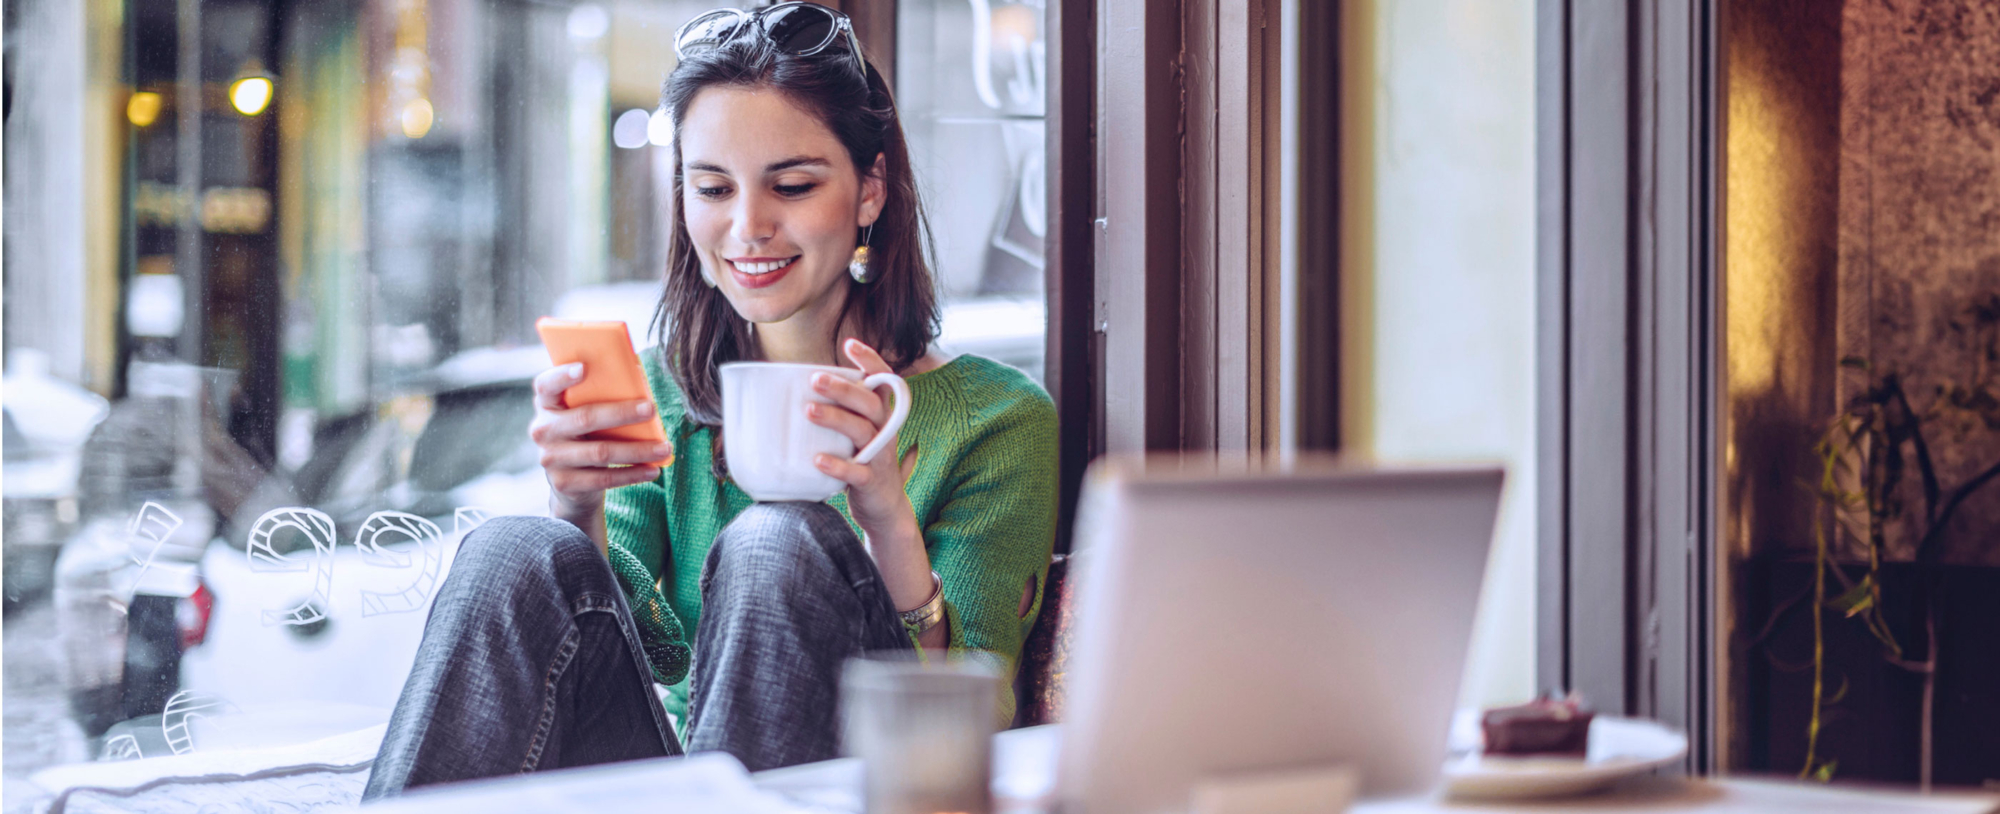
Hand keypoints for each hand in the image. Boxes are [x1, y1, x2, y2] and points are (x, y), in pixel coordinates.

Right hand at [529, 362, 672, 524]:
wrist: (571, 482)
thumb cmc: (587, 434)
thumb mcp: (584, 412)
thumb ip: (600, 394)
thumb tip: (637, 377)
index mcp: (547, 404)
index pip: (546, 385)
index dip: (562, 375)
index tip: (584, 368)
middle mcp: (543, 430)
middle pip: (585, 418)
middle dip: (622, 413)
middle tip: (651, 409)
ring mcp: (551, 458)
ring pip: (600, 452)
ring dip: (637, 450)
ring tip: (664, 447)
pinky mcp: (564, 483)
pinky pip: (604, 478)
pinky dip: (632, 474)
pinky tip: (653, 469)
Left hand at [806, 339, 917, 535]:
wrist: (884, 507)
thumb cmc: (862, 460)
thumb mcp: (858, 432)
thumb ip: (842, 411)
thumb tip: (797, 389)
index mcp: (881, 415)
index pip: (883, 381)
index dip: (870, 361)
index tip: (850, 344)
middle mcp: (885, 431)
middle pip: (870, 403)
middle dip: (844, 389)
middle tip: (815, 379)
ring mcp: (880, 456)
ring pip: (862, 431)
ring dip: (835, 419)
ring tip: (808, 411)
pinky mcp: (871, 481)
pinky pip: (857, 472)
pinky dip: (838, 465)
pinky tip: (818, 459)